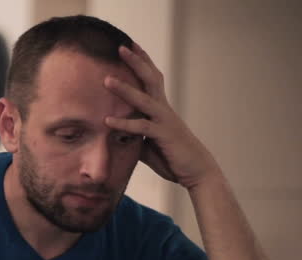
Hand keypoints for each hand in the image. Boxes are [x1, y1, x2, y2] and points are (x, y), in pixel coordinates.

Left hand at [104, 43, 219, 189]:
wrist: (196, 171)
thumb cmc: (172, 157)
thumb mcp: (148, 144)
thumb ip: (134, 136)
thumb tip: (116, 136)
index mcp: (160, 108)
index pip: (151, 78)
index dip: (142, 62)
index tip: (130, 46)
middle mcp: (163, 109)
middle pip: (150, 79)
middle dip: (136, 62)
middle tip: (121, 47)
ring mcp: (164, 121)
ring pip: (144, 99)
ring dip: (124, 89)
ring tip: (106, 80)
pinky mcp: (163, 135)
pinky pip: (142, 127)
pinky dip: (124, 124)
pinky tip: (108, 121)